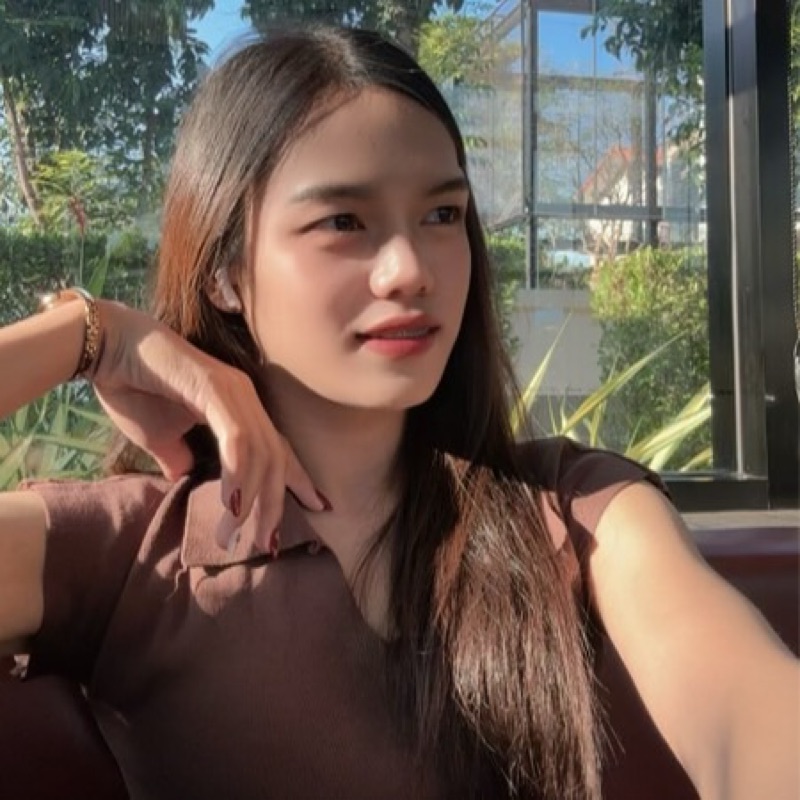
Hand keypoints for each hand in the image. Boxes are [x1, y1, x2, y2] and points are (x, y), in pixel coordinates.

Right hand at [90, 301, 325, 547]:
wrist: (106, 349)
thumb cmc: (133, 388)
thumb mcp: (161, 438)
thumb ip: (180, 458)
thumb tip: (186, 478)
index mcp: (239, 408)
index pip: (278, 449)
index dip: (299, 479)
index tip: (319, 506)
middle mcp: (246, 399)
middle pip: (276, 458)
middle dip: (275, 504)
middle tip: (268, 543)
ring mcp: (234, 391)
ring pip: (261, 454)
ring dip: (250, 499)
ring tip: (232, 535)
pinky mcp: (214, 389)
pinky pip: (237, 440)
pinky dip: (237, 474)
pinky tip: (231, 504)